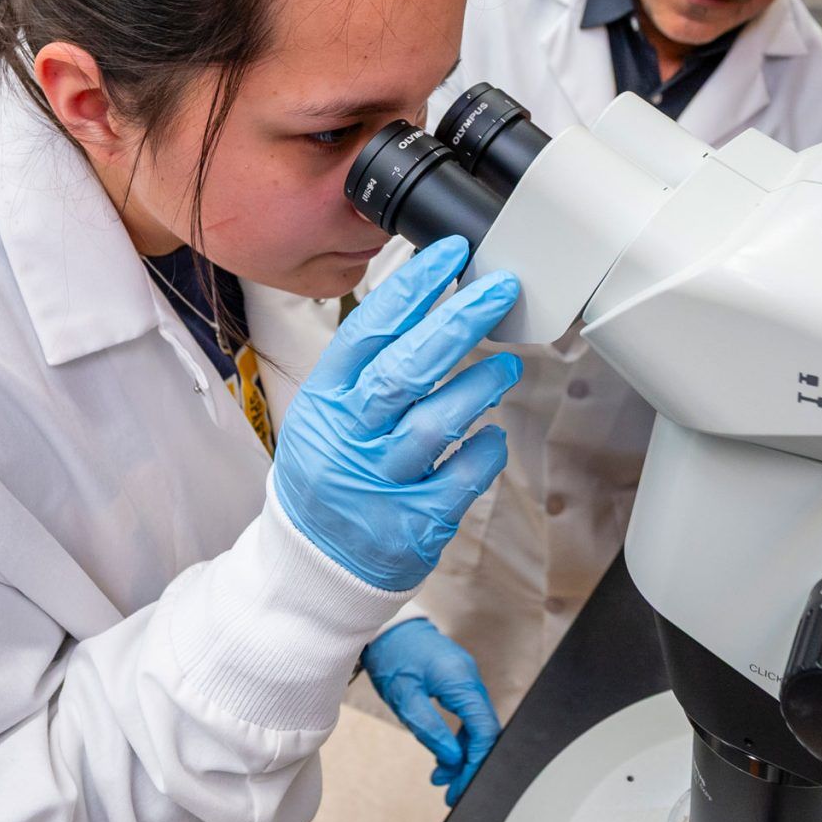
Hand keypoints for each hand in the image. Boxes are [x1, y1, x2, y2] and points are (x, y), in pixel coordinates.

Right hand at [273, 237, 520, 591]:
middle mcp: (348, 438)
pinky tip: (494, 436)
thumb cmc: (330, 473)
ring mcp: (379, 483)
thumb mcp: (325, 414)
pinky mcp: (412, 524)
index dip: (411, 289)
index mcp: (325, 401)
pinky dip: (484, 451)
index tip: (450, 256)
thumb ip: (369, 368)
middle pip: (405, 370)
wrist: (313, 565)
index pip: (367, 331)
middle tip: (499, 290)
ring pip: (435, 423)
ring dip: (480, 386)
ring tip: (508, 365)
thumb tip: (429, 303)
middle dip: (457, 322)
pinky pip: (460, 478)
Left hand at [363, 618, 499, 804]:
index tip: (463, 785)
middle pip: (484, 732)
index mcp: (462, 682)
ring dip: (462, 754)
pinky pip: (467, 717)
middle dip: (470, 764)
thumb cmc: (393, 655)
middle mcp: (471, 680)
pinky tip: (442, 756)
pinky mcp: (459, 683)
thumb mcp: (405, 698)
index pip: (484, 731)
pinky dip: (457, 739)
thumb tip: (452, 758)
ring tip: (441, 778)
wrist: (386, 627)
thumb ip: (430, 729)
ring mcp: (467, 681)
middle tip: (451, 791)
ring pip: (476, 727)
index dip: (476, 762)